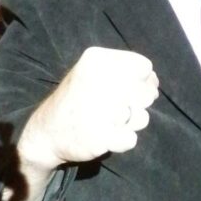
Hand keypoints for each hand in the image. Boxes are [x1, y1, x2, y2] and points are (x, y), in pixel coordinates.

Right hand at [18, 47, 158, 171]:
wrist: (45, 133)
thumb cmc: (76, 99)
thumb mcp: (93, 73)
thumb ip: (125, 73)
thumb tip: (154, 85)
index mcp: (98, 60)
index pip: (144, 67)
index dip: (145, 80)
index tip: (134, 91)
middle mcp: (99, 80)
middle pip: (146, 93)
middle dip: (138, 104)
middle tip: (118, 109)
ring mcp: (100, 108)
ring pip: (141, 117)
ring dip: (130, 123)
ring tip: (109, 122)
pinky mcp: (100, 135)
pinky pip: (131, 139)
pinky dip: (121, 141)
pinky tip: (104, 136)